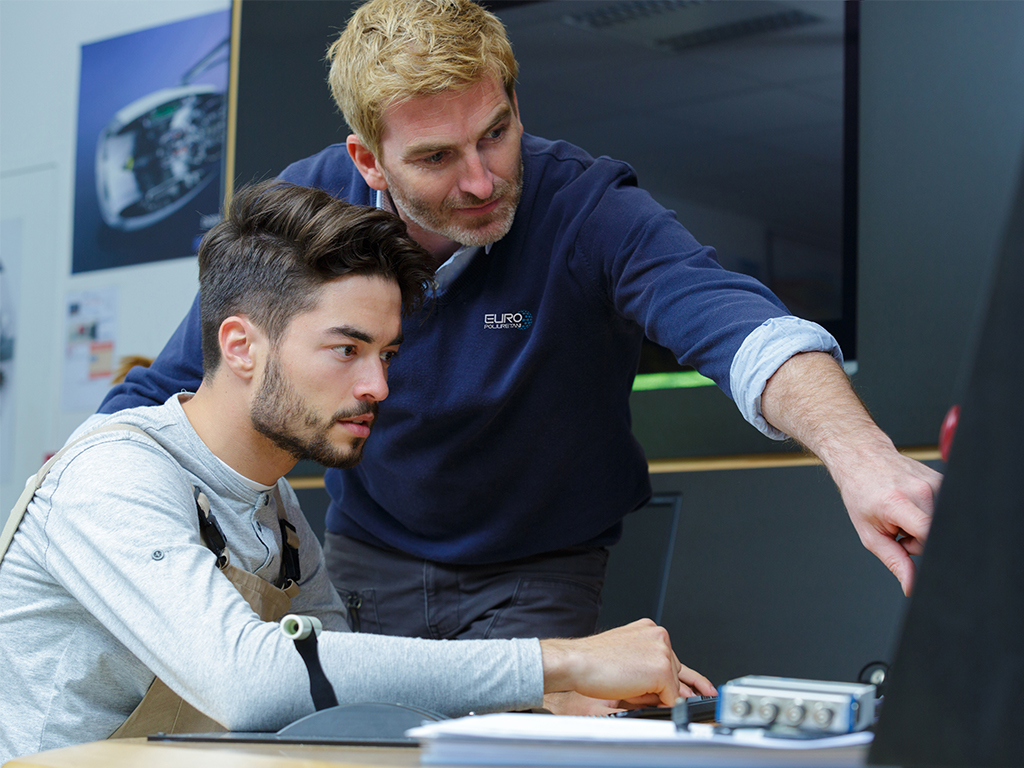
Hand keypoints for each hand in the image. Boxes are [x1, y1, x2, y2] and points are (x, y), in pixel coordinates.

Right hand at [539, 619, 714, 706]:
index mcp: (649, 629)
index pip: (672, 657)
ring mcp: (662, 651)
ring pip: (673, 685)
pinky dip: (658, 702)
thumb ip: (650, 666)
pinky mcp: (661, 669)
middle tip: (642, 687)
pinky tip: (634, 691)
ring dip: (657, 693)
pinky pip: (670, 697)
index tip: (704, 689)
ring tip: (627, 684)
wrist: (577, 661)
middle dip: (665, 686)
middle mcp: (659, 636)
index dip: (681, 678)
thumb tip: (676, 688)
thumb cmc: (593, 661)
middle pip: (675, 672)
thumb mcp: (627, 656)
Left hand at [760, 352, 943, 594]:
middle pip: (936, 537)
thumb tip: (912, 587)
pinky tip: (915, 507)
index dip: (930, 553)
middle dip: (920, 543)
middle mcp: (922, 491)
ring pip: (942, 526)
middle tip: (899, 531)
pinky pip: (945, 512)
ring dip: (925, 529)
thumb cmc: (861, 494)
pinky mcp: (945, 481)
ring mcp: (937, 483)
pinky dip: (930, 517)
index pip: (928, 534)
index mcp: (898, 503)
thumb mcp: (870, 534)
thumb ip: (895, 562)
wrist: (863, 457)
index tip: (926, 561)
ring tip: (905, 517)